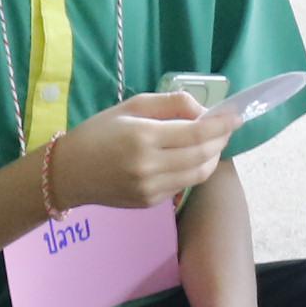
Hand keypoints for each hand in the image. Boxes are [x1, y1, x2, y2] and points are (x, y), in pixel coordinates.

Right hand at [51, 91, 232, 212]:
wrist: (68, 173)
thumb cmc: (98, 133)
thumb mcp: (130, 107)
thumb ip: (169, 104)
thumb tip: (203, 110)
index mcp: (143, 137)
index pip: (196, 132)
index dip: (221, 124)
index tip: (237, 115)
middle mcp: (150, 166)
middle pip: (203, 154)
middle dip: (220, 139)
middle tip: (226, 126)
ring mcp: (151, 188)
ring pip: (199, 173)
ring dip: (212, 156)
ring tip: (212, 141)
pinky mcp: (151, 202)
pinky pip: (183, 184)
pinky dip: (194, 169)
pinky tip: (190, 157)